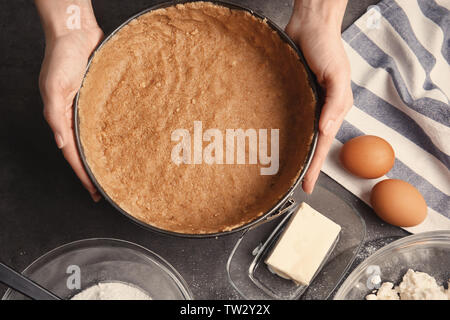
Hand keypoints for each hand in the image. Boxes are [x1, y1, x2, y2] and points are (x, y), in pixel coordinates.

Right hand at [39, 27, 102, 200]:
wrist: (76, 32)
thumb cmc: (62, 57)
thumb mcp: (53, 87)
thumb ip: (55, 116)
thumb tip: (62, 144)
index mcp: (62, 118)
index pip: (72, 153)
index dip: (82, 174)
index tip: (94, 191)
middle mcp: (77, 116)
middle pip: (86, 150)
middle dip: (95, 171)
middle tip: (109, 189)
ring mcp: (90, 108)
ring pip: (98, 138)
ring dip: (106, 155)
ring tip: (119, 172)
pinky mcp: (103, 98)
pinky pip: (110, 120)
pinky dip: (116, 134)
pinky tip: (127, 143)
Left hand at [286, 0, 352, 193]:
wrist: (310, 25)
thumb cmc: (327, 47)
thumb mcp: (337, 74)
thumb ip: (334, 102)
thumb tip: (326, 130)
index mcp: (334, 109)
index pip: (323, 145)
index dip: (315, 166)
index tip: (307, 186)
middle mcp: (320, 111)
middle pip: (311, 144)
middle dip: (304, 165)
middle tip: (291, 183)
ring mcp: (306, 104)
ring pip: (299, 133)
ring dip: (292, 150)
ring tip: (282, 169)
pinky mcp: (293, 95)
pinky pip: (287, 117)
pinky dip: (282, 131)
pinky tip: (274, 140)